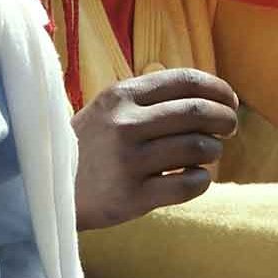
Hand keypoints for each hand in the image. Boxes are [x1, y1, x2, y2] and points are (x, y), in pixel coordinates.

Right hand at [71, 69, 239, 229]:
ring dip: (214, 150)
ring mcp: (128, 161)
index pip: (186, 81)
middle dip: (225, 119)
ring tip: (208, 153)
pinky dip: (202, 179)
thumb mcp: (108, 109)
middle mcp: (125, 124)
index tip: (230, 101)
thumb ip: (148, 98)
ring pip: (198, 148)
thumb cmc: (88, 147)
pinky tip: (195, 177)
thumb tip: (208, 95)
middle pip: (198, 113)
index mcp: (121, 95)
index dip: (218, 89)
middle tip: (230, 127)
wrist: (47, 189)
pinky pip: (189, 184)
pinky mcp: (133, 197)